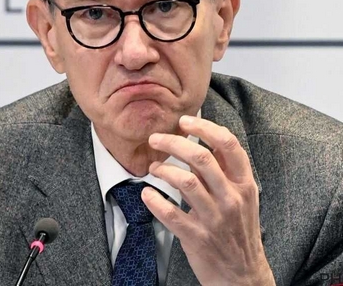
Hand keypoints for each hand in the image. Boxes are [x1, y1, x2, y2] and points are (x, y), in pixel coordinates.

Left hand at [141, 115, 274, 285]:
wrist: (242, 275)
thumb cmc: (239, 228)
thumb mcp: (240, 197)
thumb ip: (219, 172)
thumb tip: (194, 145)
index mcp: (244, 183)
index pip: (228, 144)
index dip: (205, 127)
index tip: (185, 121)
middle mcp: (231, 197)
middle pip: (201, 158)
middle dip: (174, 142)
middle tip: (156, 138)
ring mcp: (214, 218)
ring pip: (185, 182)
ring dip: (163, 169)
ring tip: (153, 167)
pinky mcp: (196, 236)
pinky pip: (170, 214)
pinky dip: (155, 200)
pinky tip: (147, 193)